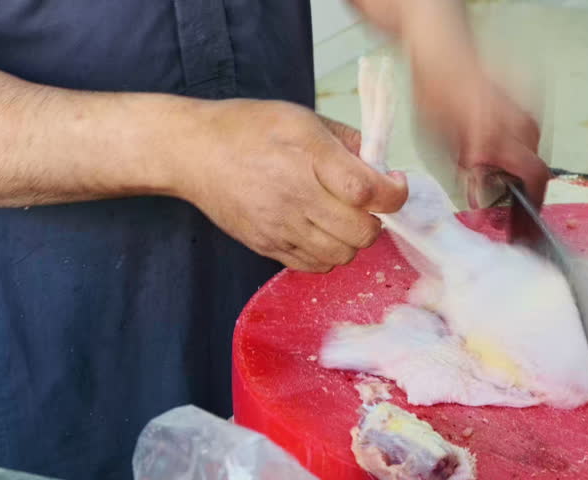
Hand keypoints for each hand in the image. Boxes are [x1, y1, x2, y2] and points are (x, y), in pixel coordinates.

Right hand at [173, 100, 407, 272]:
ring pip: (342, 255)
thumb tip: (380, 165)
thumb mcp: (302, 118)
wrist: (193, 153)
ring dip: (354, 240)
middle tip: (368, 203)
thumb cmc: (249, 129)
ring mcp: (280, 228)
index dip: (394, 193)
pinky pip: (315, 266)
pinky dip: (329, 254)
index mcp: (309, 159)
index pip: (368, 192)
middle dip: (377, 219)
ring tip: (344, 218)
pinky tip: (322, 231)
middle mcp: (296, 198)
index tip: (394, 182)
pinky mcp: (267, 246)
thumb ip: (347, 140)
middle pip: (362, 233)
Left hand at [414, 66, 549, 208]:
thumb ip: (466, 178)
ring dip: (518, 167)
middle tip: (506, 204)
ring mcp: (527, 110)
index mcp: (495, 136)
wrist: (442, 54)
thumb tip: (481, 206)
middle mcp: (518, 123)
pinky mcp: (527, 100)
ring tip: (494, 173)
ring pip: (532, 151)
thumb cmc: (434, 97)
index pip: (535, 178)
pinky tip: (494, 145)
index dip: (533, 205)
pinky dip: (515, 146)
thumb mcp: (439, 147)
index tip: (523, 224)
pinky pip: (529, 133)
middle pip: (536, 169)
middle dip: (523, 190)